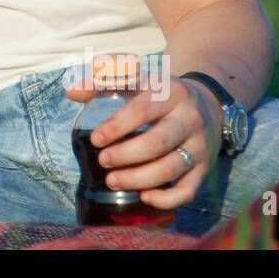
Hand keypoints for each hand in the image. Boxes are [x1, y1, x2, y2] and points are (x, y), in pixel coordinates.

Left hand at [63, 73, 223, 210]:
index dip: (116, 127)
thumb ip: (104, 79)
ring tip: (112, 180)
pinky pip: (189, 190)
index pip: (142, 110)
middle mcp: (189, 119)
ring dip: (138, 180)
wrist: (207, 103)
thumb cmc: (160, 93)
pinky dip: (166, 199)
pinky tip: (144, 197)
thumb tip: (71, 91)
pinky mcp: (205, 168)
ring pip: (171, 168)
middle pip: (156, 143)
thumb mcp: (138, 78)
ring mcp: (200, 145)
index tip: (95, 139)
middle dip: (124, 156)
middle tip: (102, 161)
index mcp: (170, 92)